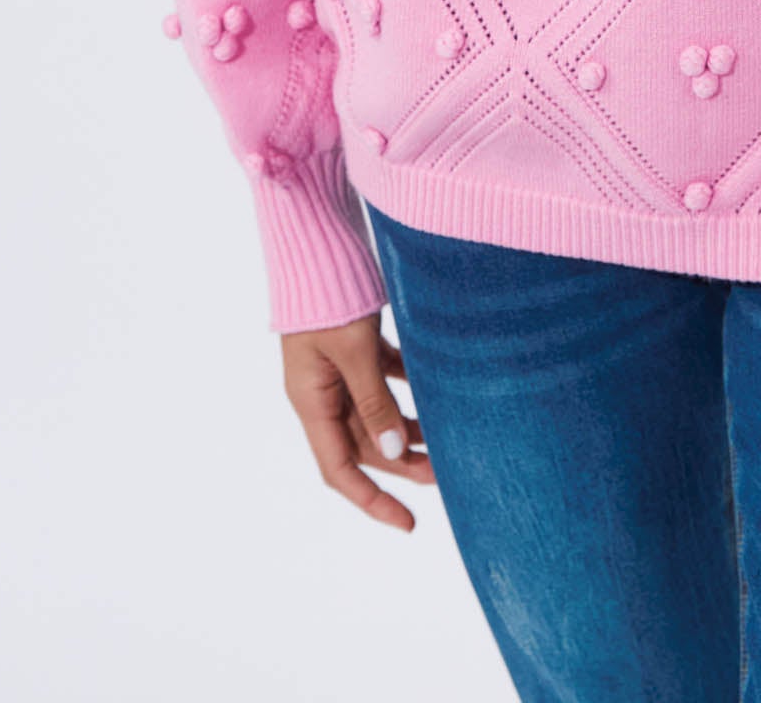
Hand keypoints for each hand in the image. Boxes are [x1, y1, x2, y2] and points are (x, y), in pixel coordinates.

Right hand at [281, 310, 436, 531]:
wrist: (317, 237)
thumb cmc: (329, 294)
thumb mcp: (353, 351)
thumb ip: (374, 401)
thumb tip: (394, 454)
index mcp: (311, 401)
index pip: (339, 470)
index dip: (372, 501)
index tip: (409, 523)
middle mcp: (322, 390)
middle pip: (364, 443)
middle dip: (403, 462)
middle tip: (448, 472)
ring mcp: (337, 367)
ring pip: (377, 412)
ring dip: (408, 427)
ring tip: (449, 435)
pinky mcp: (354, 344)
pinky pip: (382, 378)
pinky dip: (407, 388)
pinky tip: (436, 388)